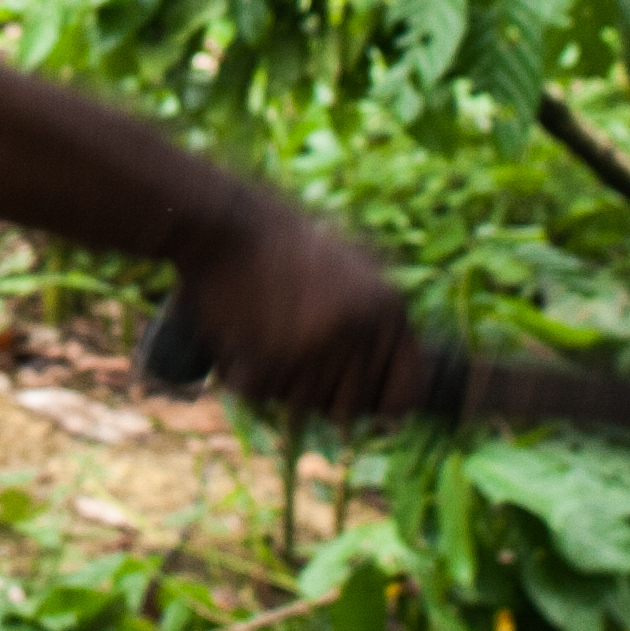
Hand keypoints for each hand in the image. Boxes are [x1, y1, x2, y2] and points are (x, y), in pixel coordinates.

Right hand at [167, 192, 425, 422]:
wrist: (223, 222)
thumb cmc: (283, 246)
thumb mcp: (353, 270)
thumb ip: (380, 326)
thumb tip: (401, 401)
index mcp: (388, 310)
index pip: (406, 395)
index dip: (380, 403)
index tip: (355, 394)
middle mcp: (360, 331)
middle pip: (350, 408)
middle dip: (319, 391)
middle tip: (291, 347)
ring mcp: (316, 347)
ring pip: (303, 407)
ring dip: (279, 382)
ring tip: (264, 331)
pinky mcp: (269, 359)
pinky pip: (261, 394)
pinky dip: (244, 374)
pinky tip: (240, 332)